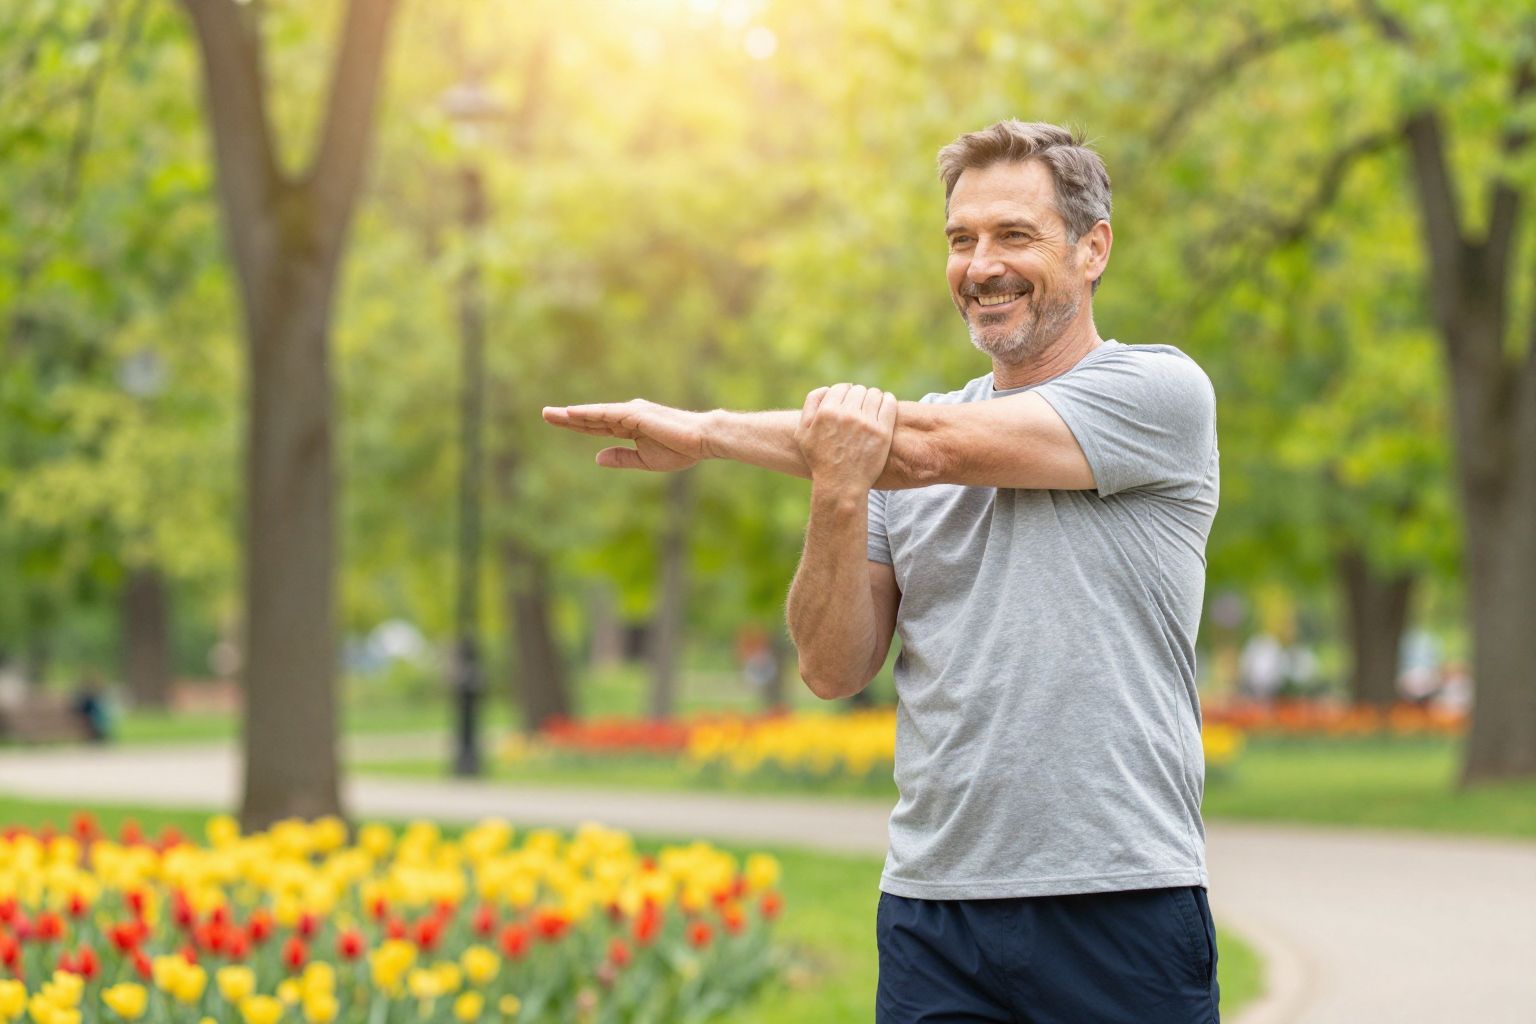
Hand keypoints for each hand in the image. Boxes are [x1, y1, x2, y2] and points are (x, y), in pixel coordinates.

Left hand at [541, 399, 708, 471]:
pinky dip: (589, 413)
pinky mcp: (635, 414)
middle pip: (591, 417)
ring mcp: (630, 413)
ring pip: (595, 414)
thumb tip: (596, 458)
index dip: (577, 424)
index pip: (597, 426)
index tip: (558, 422)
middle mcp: (627, 416)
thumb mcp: (644, 460)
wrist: (702, 441)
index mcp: (629, 426)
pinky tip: (572, 413)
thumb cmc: (679, 450)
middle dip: (568, 417)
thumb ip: (621, 457)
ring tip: (551, 414)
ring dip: (573, 414)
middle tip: (545, 414)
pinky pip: (606, 414)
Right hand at [794, 384, 897, 493]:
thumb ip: (810, 405)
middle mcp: (846, 414)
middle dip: (859, 397)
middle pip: (859, 390)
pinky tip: (885, 405)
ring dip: (873, 398)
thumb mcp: (803, 433)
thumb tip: (827, 388)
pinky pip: (889, 404)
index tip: (849, 402)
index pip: (841, 388)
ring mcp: (866, 423)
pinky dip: (888, 401)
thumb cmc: (820, 460)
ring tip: (872, 408)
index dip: (845, 393)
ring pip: (874, 394)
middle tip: (860, 407)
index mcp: (827, 412)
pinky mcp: (882, 432)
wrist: (841, 485)